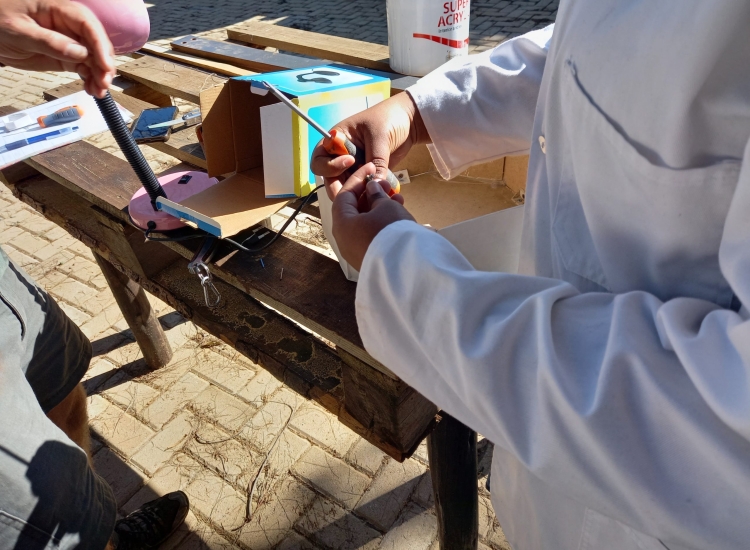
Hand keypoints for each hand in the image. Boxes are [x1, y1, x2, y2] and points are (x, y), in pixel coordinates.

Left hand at [0, 0, 114, 97]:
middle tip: (104, 84)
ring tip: (98, 92)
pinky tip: (92, 90)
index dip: (100, 45)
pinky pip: (84, 67)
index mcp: (58, 10)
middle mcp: (69, 25)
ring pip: (93, 57)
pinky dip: (91, 79)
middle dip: (104, 63)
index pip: (88, 24)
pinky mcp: (65, 56)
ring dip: (100, 75)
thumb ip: (49, 42)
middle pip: (96, 42)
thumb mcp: (19, 31)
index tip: (105, 66)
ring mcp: (68, 41)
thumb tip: (80, 53)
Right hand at [311, 91, 429, 200]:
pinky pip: (362, 189)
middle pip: (330, 179)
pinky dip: (368, 195)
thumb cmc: (389, 119)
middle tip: (354, 194)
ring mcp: (354, 167)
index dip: (330, 166)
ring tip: (369, 196)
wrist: (409, 121)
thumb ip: (376, 161)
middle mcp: (341, 156)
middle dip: (340, 188)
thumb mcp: (380, 137)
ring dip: (355, 195)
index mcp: (337, 140)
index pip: (320, 159)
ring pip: (346, 188)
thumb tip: (375, 184)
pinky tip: (380, 194)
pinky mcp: (367, 175)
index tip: (351, 161)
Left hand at [332, 163, 415, 270]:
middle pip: (353, 209)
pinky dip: (382, 221)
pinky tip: (399, 213)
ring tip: (398, 198)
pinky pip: (371, 234)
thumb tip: (371, 188)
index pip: (345, 194)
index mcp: (341, 223)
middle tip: (386, 184)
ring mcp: (355, 251)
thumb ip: (376, 194)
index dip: (358, 178)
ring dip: (379, 207)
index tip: (370, 167)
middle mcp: (344, 239)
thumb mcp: (385, 206)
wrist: (407, 269)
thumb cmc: (391, 232)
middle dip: (371, 194)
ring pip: (364, 222)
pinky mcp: (369, 259)